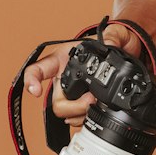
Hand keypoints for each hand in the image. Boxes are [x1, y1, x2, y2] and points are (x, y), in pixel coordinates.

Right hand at [23, 23, 143, 131]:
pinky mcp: (82, 105)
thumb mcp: (113, 35)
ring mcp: (72, 94)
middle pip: (57, 102)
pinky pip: (78, 119)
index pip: (39, 68)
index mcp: (63, 59)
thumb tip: (110, 45)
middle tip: (92, 99)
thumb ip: (113, 36)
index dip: (32, 80)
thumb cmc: (110, 43)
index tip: (36, 91)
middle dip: (74, 107)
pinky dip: (87, 119)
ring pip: (66, 114)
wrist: (123, 54)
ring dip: (82, 115)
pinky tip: (97, 112)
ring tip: (98, 105)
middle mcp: (63, 78)